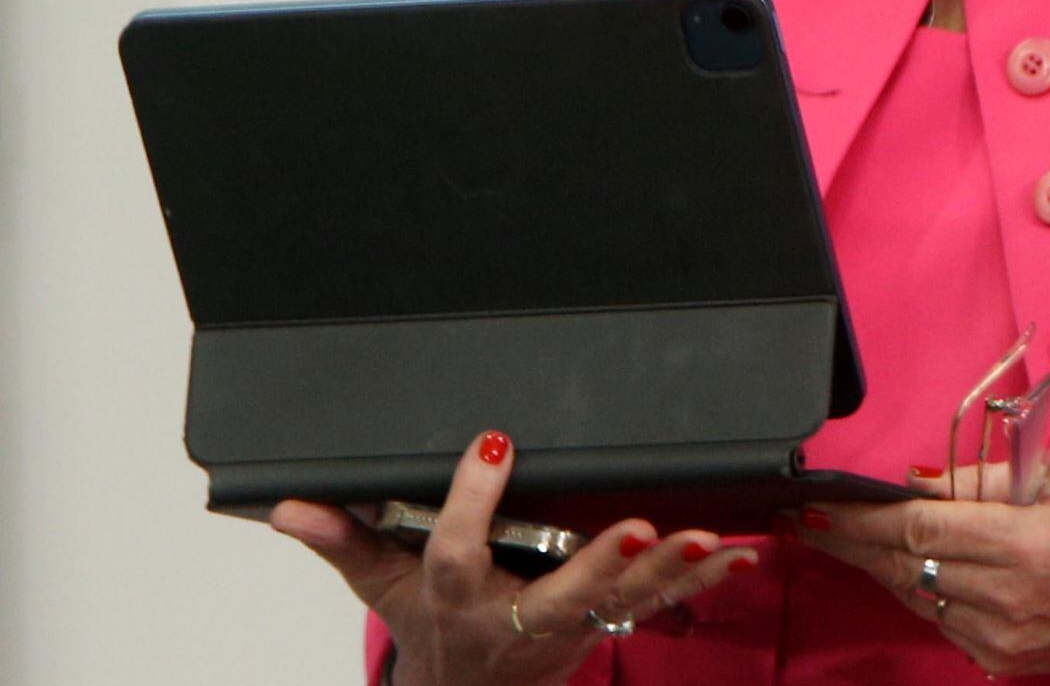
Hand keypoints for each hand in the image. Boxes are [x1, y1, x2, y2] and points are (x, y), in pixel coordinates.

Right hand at [266, 429, 757, 685]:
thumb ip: (343, 541)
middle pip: (560, 595)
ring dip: (667, 572)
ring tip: (708, 539)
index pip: (456, 550)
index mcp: (457, 597)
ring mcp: (566, 628)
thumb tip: (289, 507)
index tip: (495, 444)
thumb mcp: (382, 585)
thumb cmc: (432, 627)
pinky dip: (701, 581)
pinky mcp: (603, 627)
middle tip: (637, 526)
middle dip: (600, 564)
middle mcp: (515, 617)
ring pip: (622, 602)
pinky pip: (658, 605)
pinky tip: (739, 554)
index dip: (473, 500)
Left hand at [800, 454, 1049, 678]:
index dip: (862, 516)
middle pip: (902, 565)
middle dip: (848, 541)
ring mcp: (1002, 637)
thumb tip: (923, 480)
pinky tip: (909, 569)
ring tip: (844, 539)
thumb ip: (991, 478)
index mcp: (1027, 542)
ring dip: (877, 567)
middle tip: (805, 521)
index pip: (920, 526)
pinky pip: (942, 622)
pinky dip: (921, 592)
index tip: (821, 503)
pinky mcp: (1003, 661)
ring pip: (914, 596)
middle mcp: (1008, 597)